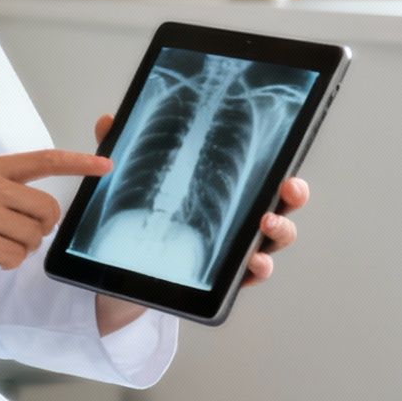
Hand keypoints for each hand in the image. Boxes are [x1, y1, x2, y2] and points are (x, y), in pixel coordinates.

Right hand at [0, 148, 108, 313]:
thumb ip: (4, 188)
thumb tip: (46, 207)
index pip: (42, 159)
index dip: (78, 163)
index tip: (106, 165)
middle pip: (47, 209)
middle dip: (39, 228)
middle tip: (12, 233)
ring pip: (34, 236)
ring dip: (19, 248)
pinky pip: (16, 257)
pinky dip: (5, 263)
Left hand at [79, 112, 309, 291]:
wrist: (127, 270)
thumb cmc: (146, 218)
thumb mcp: (134, 181)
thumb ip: (125, 152)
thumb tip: (108, 121)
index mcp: (229, 189)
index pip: (263, 174)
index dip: (282, 168)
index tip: (287, 165)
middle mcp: (242, 219)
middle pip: (281, 204)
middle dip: (293, 195)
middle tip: (288, 188)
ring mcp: (237, 250)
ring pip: (274, 240)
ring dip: (280, 231)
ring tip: (266, 223)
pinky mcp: (225, 279)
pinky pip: (251, 275)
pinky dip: (260, 269)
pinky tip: (255, 263)